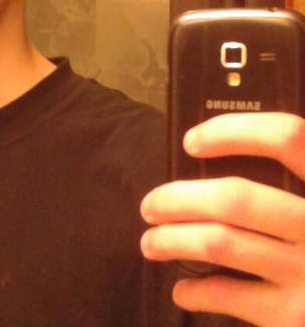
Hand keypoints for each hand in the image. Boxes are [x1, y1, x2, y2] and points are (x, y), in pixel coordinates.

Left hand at [140, 112, 304, 325]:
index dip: (232, 132)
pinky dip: (197, 291)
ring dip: (172, 240)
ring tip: (151, 242)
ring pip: (221, 242)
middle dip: (178, 199)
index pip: (287, 137)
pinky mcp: (297, 318)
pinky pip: (230, 295)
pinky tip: (184, 290)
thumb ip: (284, 184)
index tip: (190, 142)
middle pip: (235, 198)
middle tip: (150, 206)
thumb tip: (210, 161)